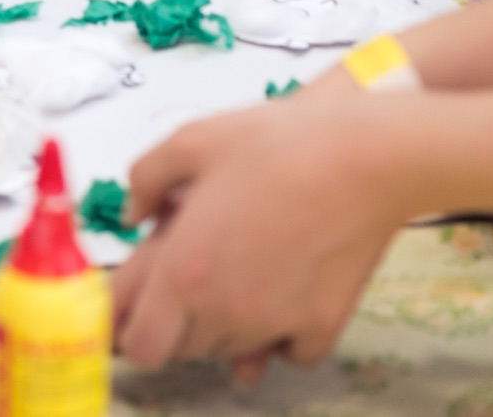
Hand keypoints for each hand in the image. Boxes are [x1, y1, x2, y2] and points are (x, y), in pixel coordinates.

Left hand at [113, 94, 403, 378]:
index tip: (137, 303)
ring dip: (221, 323)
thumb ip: (146, 179)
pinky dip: (277, 334)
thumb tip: (132, 215)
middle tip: (190, 265)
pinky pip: (286, 352)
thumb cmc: (273, 144)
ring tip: (235, 267)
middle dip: (174, 316)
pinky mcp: (321, 330)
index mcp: (184, 272)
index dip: (130, 328)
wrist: (362, 159)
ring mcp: (275, 327)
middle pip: (182, 348)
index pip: (140, 344)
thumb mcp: (192, 140)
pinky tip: (279, 292)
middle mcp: (225, 313)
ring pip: (230, 351)